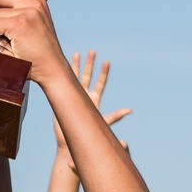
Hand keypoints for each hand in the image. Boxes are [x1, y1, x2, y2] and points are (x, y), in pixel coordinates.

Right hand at [53, 51, 131, 165]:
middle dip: (90, 64)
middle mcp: (85, 95)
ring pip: (75, 77)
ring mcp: (74, 96)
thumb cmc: (88, 133)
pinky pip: (63, 83)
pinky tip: (61, 64)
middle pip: (89, 76)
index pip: (100, 83)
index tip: (107, 62)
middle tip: (92, 51)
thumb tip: (130, 110)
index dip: (104, 73)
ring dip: (77, 65)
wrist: (70, 140)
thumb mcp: (104, 122)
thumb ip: (116, 116)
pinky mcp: (63, 98)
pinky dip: (64, 74)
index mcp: (94, 100)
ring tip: (78, 53)